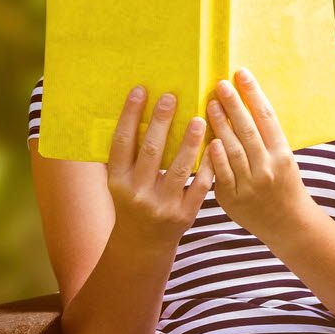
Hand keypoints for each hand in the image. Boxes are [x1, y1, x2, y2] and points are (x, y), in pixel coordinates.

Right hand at [106, 87, 213, 246]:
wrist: (143, 243)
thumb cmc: (132, 202)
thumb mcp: (120, 182)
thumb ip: (125, 155)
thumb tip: (132, 112)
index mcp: (117, 180)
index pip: (122, 142)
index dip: (129, 116)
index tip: (140, 90)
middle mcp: (137, 192)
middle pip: (151, 151)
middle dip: (161, 122)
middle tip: (172, 96)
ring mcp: (162, 204)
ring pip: (179, 168)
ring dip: (190, 141)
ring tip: (200, 118)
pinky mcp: (185, 213)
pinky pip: (199, 185)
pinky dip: (208, 165)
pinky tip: (216, 145)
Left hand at [204, 70, 320, 241]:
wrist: (288, 223)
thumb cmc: (285, 186)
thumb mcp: (285, 160)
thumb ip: (267, 139)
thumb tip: (246, 108)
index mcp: (283, 154)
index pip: (267, 118)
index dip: (254, 94)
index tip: (242, 75)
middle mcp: (268, 166)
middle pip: (248, 130)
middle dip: (233, 105)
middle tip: (220, 84)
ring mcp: (250, 183)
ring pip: (233, 148)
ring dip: (220, 124)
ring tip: (209, 105)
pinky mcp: (233, 197)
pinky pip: (222, 173)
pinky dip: (215, 156)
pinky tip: (208, 139)